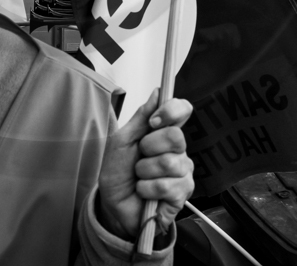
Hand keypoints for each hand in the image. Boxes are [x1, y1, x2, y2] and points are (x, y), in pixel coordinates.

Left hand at [96, 91, 193, 240]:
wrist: (113, 205)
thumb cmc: (118, 172)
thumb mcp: (122, 140)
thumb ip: (141, 117)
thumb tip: (157, 92)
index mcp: (164, 133)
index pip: (182, 110)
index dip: (172, 111)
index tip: (154, 121)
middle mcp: (178, 150)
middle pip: (176, 136)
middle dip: (149, 147)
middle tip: (139, 157)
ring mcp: (183, 172)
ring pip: (169, 163)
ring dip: (144, 172)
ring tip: (140, 177)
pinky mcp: (183, 194)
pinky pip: (168, 185)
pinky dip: (147, 189)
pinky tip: (145, 192)